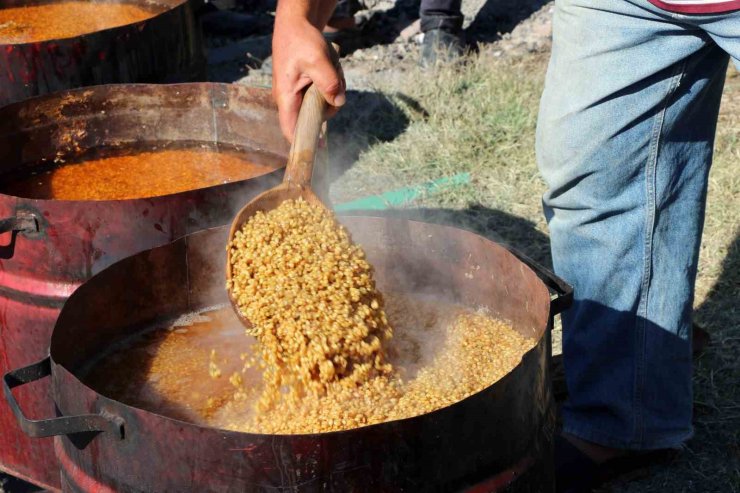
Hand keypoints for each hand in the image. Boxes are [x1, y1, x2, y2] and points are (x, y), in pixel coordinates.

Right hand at [272, 13, 345, 141]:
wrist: (295, 25)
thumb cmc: (301, 41)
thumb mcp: (318, 60)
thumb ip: (328, 83)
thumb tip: (338, 102)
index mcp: (286, 97)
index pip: (290, 130)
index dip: (304, 143)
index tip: (320, 149)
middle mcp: (289, 100)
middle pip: (314, 119)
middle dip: (329, 106)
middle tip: (335, 84)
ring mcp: (297, 96)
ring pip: (321, 107)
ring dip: (332, 93)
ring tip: (331, 71)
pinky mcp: (304, 90)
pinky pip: (322, 97)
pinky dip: (330, 87)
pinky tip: (329, 71)